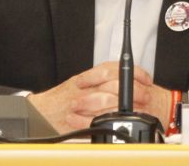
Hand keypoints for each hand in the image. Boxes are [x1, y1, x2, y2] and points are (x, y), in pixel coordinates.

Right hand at [27, 61, 162, 133]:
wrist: (42, 110)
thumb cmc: (63, 97)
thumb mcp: (85, 80)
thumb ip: (104, 79)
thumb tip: (132, 80)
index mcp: (91, 76)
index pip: (118, 68)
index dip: (136, 73)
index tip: (147, 80)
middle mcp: (88, 87)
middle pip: (117, 83)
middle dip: (135, 91)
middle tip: (144, 97)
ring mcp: (83, 101)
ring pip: (109, 99)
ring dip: (125, 105)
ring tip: (135, 109)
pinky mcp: (78, 117)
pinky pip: (96, 117)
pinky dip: (108, 118)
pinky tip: (117, 119)